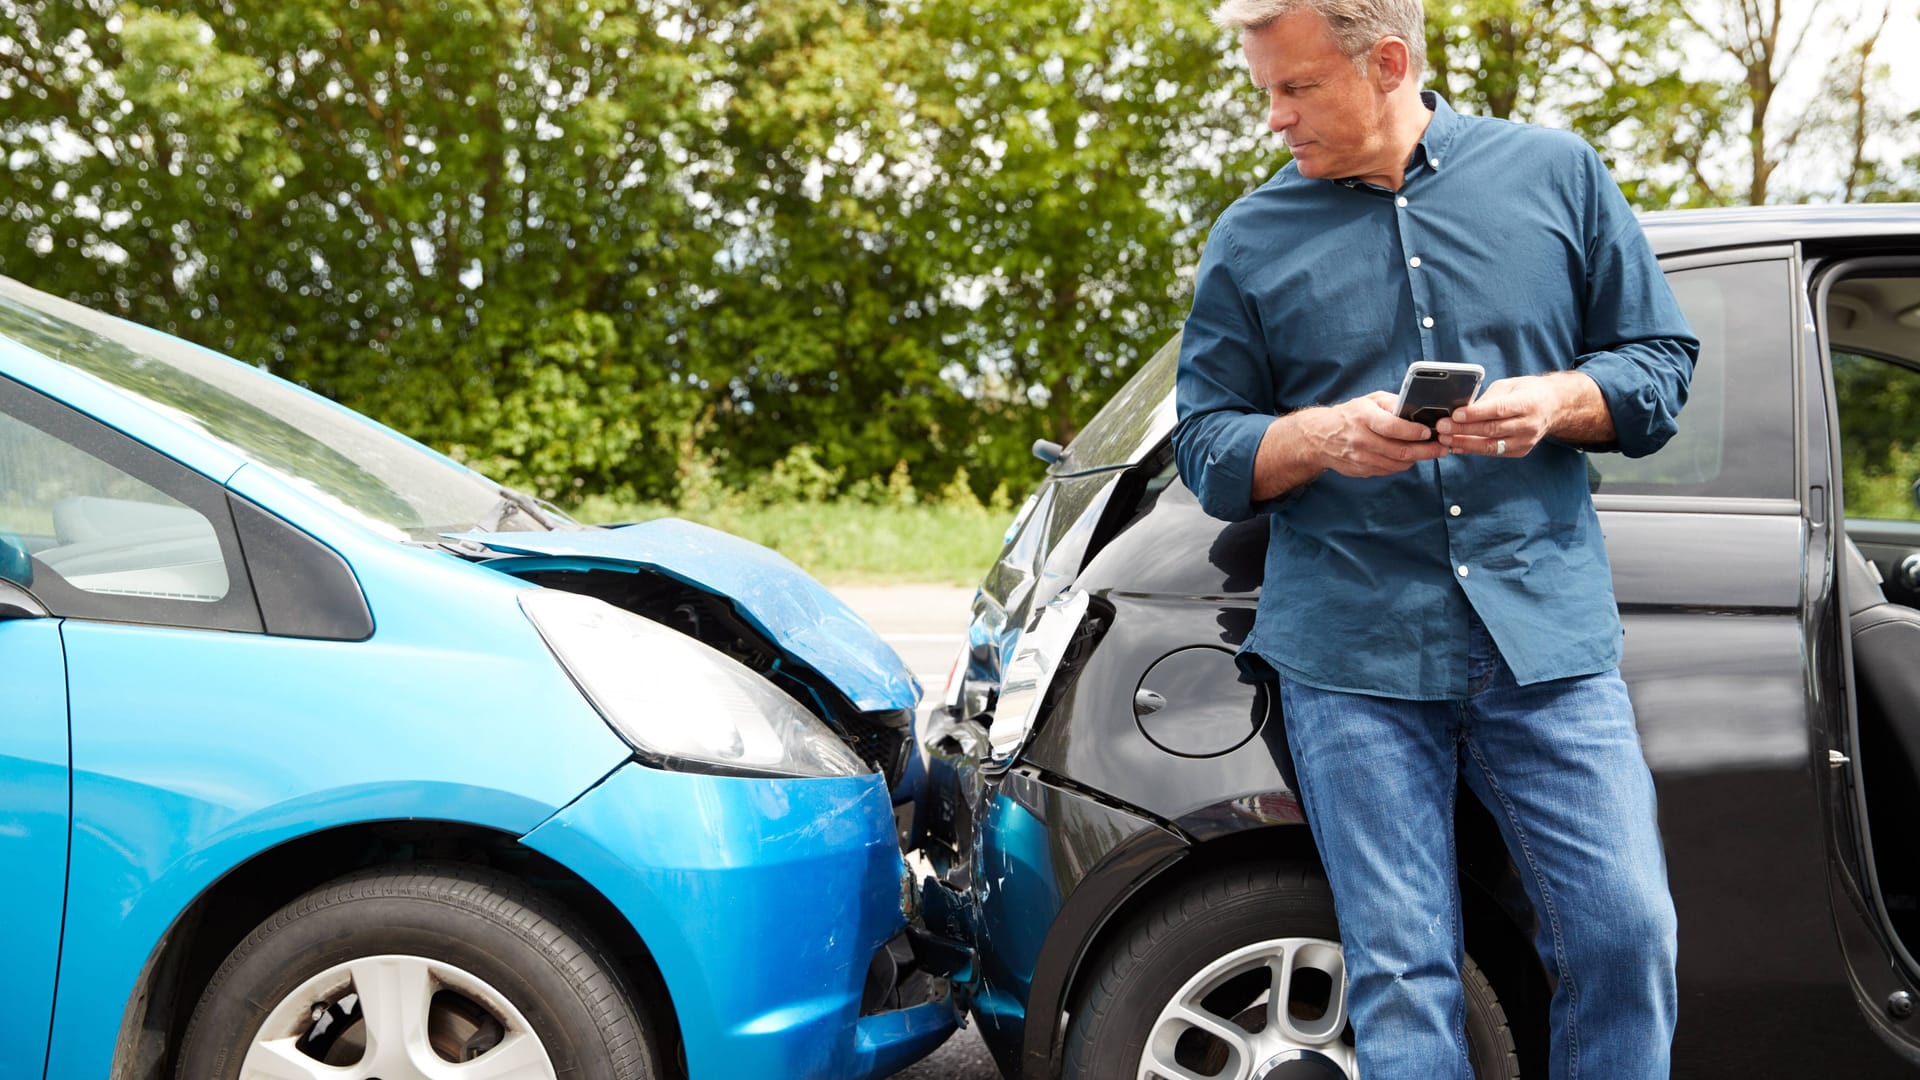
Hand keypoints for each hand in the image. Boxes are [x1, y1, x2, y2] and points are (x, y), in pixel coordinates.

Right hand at [1302, 391, 1450, 477]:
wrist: (1319, 438)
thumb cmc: (1349, 415)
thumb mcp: (1369, 400)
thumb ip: (1393, 403)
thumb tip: (1419, 408)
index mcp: (1363, 418)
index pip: (1393, 427)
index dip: (1414, 432)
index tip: (1429, 431)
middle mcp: (1361, 440)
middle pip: (1400, 451)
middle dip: (1426, 450)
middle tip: (1442, 448)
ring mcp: (1361, 458)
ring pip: (1397, 464)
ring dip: (1417, 459)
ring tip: (1431, 452)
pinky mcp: (1362, 471)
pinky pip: (1389, 470)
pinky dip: (1403, 464)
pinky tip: (1410, 456)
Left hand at [1435, 375, 1567, 457]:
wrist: (1554, 407)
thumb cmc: (1528, 393)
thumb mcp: (1509, 386)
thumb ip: (1488, 399)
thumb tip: (1462, 410)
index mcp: (1527, 403)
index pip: (1498, 410)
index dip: (1475, 414)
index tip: (1455, 414)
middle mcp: (1529, 424)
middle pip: (1492, 429)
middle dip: (1463, 430)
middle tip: (1442, 428)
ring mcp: (1525, 441)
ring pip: (1491, 445)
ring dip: (1465, 443)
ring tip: (1445, 439)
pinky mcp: (1520, 451)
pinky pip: (1493, 452)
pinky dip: (1473, 450)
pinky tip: (1457, 446)